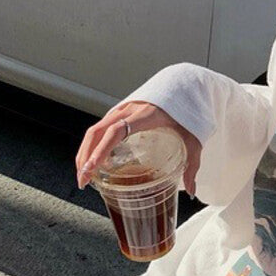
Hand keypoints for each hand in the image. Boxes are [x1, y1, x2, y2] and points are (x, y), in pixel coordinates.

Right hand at [75, 99, 201, 194]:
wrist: (182, 85)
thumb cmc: (186, 111)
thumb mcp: (193, 138)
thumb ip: (192, 163)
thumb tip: (191, 190)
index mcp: (145, 115)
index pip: (117, 131)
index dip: (102, 150)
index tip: (93, 168)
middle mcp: (128, 111)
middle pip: (97, 132)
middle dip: (85, 157)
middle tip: (83, 181)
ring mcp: (121, 110)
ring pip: (94, 131)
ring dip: (84, 153)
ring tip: (83, 176)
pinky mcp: (119, 113)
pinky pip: (99, 129)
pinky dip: (91, 146)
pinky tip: (92, 162)